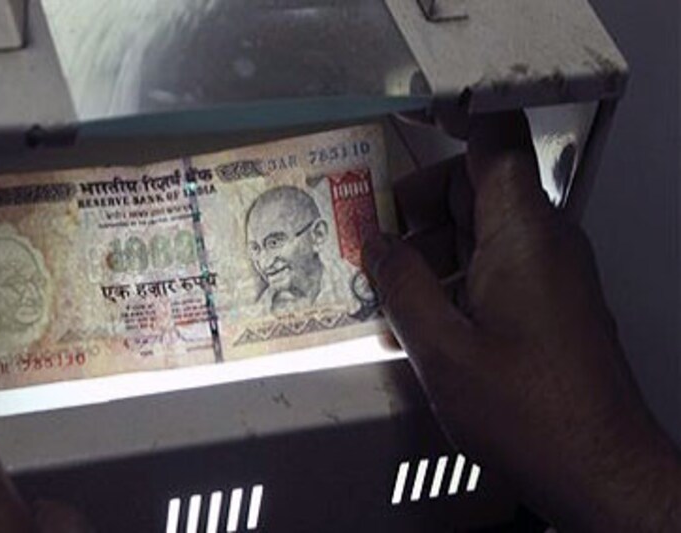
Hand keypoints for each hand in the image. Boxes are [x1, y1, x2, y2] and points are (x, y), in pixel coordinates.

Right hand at [365, 112, 680, 531]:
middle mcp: (543, 239)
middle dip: (415, 203)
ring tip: (386, 287)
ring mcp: (550, 271)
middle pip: (475, 183)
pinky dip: (454, 273)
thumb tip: (374, 243)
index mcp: (521, 233)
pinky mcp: (550, 302)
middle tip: (365, 236)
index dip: (447, 118)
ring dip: (431, 244)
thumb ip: (402, 285)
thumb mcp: (442, 349)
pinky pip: (496, 263)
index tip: (396, 128)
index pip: (493, 139)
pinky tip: (421, 315)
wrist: (599, 471)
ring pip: (483, 227)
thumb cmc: (527, 413)